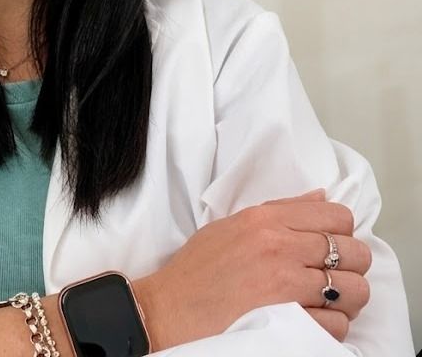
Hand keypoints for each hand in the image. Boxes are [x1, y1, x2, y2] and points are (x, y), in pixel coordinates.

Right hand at [137, 189, 371, 347]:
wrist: (169, 309)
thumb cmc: (197, 269)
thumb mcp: (232, 225)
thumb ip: (279, 210)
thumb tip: (320, 198)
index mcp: (264, 219)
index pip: (336, 216)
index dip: (341, 232)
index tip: (330, 245)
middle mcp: (278, 246)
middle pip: (354, 252)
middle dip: (351, 267)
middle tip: (331, 276)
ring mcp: (284, 285)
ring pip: (354, 290)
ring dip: (346, 299)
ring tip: (325, 301)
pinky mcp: (287, 321)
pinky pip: (338, 324)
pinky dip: (331, 326)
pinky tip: (312, 320)